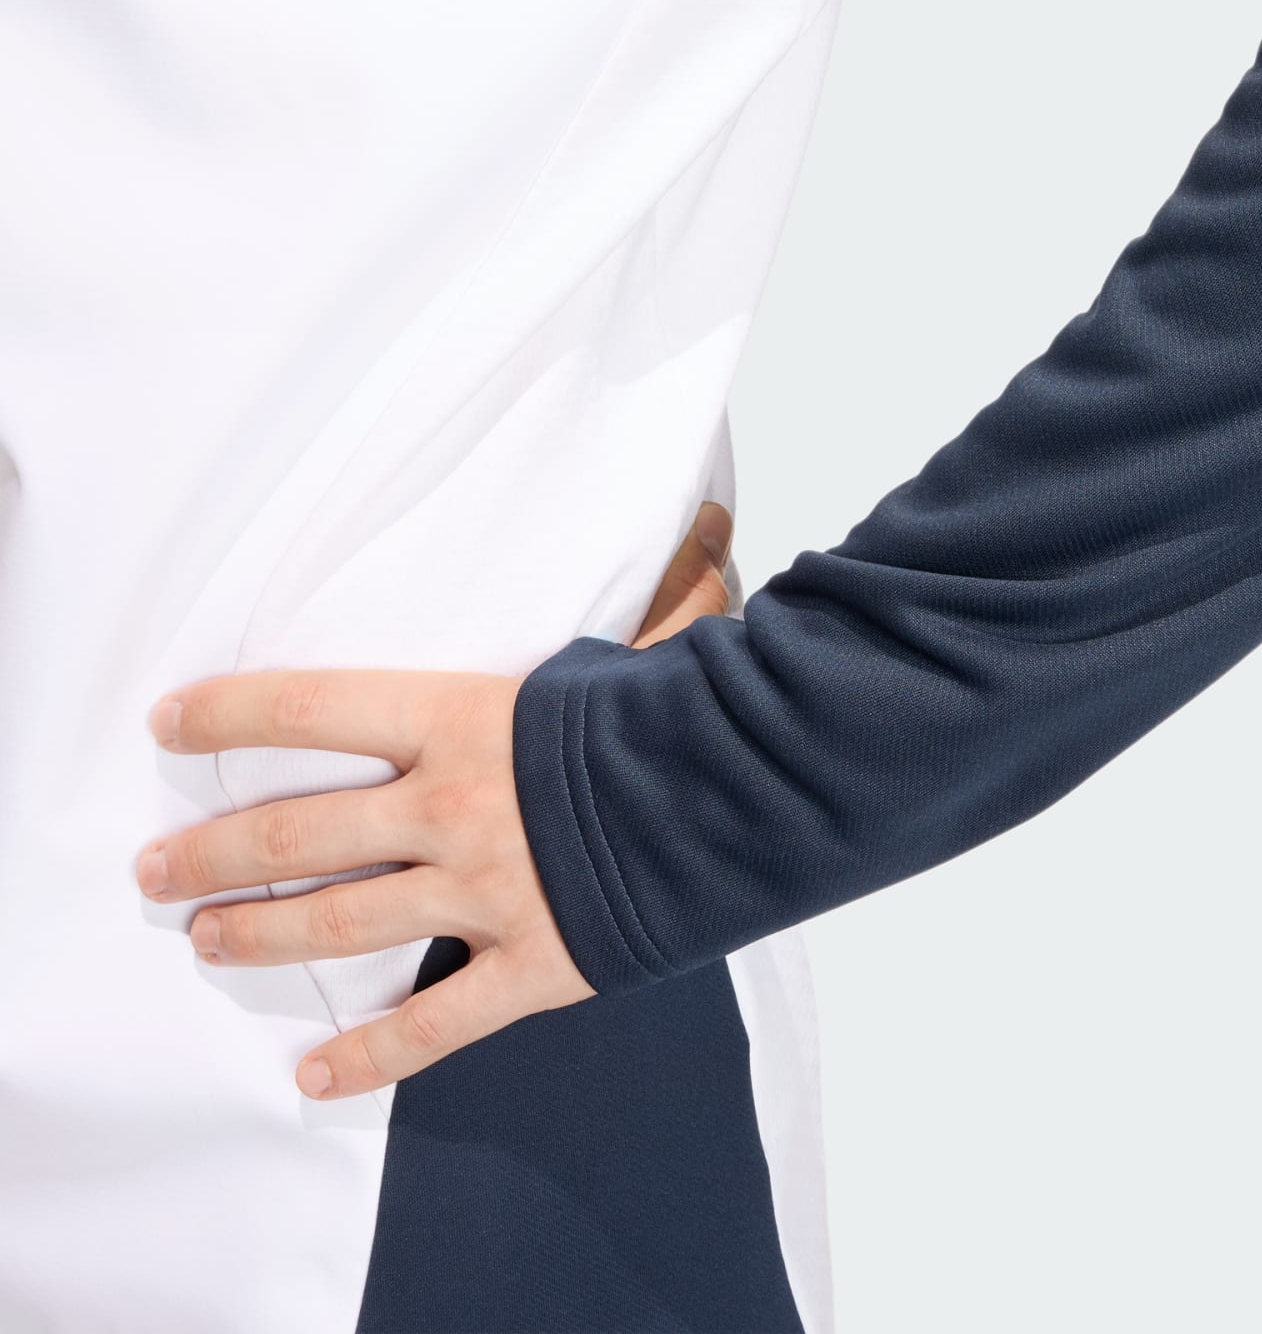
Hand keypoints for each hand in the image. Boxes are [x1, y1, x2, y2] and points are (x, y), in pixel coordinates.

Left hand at [136, 503, 734, 1100]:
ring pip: (338, 928)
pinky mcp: (534, 963)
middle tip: (154, 868)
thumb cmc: (689, 707)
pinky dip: (369, 1058)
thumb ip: (606, 618)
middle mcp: (453, 808)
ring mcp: (487, 892)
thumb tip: (683, 536)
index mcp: (463, 718)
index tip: (168, 722)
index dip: (227, 714)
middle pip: (295, 835)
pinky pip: (432, 1026)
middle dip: (208, 853)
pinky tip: (314, 1073)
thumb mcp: (629, 646)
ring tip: (204, 939)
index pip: (310, 709)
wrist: (757, 790)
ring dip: (256, 938)